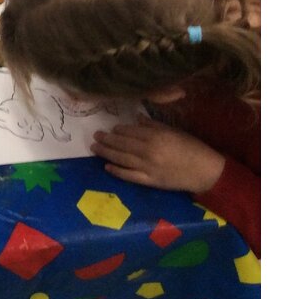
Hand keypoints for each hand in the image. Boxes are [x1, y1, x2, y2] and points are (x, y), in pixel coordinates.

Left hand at [91, 118, 226, 193]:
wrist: (205, 171)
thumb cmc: (191, 148)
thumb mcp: (174, 131)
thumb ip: (153, 125)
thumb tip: (135, 118)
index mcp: (156, 136)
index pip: (130, 132)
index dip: (119, 130)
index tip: (111, 128)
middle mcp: (149, 151)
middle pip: (122, 144)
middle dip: (107, 140)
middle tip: (96, 135)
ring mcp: (148, 167)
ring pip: (121, 158)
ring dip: (106, 153)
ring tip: (95, 148)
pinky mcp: (150, 181)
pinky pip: (129, 176)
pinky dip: (117, 171)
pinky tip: (107, 167)